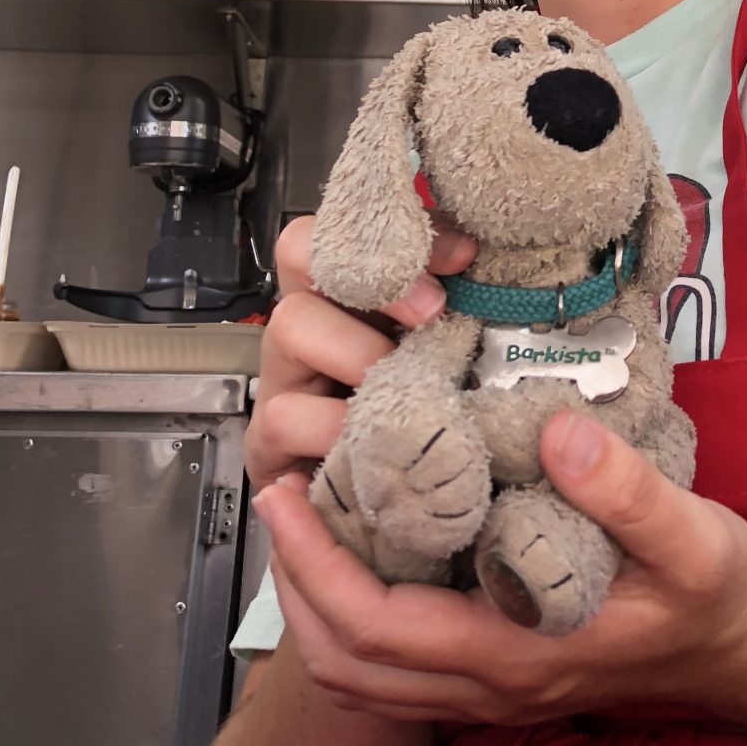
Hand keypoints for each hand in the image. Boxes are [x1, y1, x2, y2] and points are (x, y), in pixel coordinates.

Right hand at [244, 214, 475, 493]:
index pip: (343, 223)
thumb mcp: (445, 354)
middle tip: (430, 315)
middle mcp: (309, 323)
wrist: (389, 522)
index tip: (460, 256)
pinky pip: (285, 415)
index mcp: (350, 292)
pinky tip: (368, 444)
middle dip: (372, 278)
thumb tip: (476, 252)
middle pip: (297, 249)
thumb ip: (457, 300)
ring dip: (357, 353)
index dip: (395, 231)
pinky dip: (333, 427)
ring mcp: (284, 376)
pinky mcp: (270, 441)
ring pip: (290, 325)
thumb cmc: (421, 422)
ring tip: (400, 389)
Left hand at [253, 412, 746, 724]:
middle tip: (280, 493)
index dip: (317, 565)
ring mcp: (488, 692)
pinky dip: (354, 621)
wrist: (744, 648)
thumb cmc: (715, 593)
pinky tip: (367, 554)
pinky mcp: (495, 678)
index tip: (288, 491)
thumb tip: (558, 431)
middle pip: (347, 665)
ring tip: (306, 523)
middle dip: (295, 584)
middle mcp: (489, 686)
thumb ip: (627, 490)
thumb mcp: (694, 534)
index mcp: (517, 653)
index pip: (378, 627)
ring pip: (363, 679)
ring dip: (315, 608)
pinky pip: (394, 672)